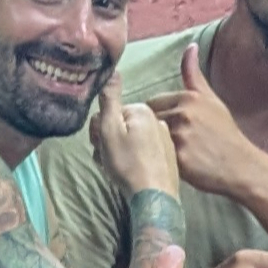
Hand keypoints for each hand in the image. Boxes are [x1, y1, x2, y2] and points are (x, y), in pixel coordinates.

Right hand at [89, 80, 178, 196]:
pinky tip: (130, 174)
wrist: (154, 197)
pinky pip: (143, 154)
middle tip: (108, 159)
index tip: (99, 144)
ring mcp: (165, 139)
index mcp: (143, 111)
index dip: (99, 130)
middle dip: (108, 142)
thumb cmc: (128, 163)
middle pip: (121, 127)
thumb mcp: (111, 129)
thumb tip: (113, 71)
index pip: (110, 114)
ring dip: (118, 154)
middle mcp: (157, 121)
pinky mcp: (168, 158)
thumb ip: (110, 100)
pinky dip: (133, 162)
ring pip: (130, 142)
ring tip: (117, 169)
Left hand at [146, 43, 259, 195]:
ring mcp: (181, 134)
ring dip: (156, 146)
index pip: (152, 104)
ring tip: (170, 155)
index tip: (170, 129)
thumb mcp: (212, 101)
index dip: (158, 118)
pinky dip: (162, 161)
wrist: (241, 167)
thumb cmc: (225, 135)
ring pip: (151, 138)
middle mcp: (183, 113)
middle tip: (169, 144)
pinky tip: (171, 165)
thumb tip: (191, 46)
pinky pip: (158, 156)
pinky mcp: (179, 157)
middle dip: (154, 131)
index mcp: (189, 98)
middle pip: (149, 121)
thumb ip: (194, 75)